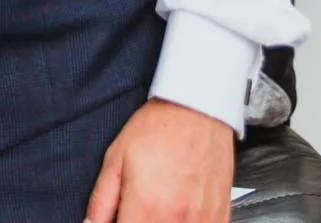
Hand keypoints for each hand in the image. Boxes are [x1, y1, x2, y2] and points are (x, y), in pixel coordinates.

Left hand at [85, 98, 232, 222]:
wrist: (196, 109)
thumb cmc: (159, 129)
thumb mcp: (115, 160)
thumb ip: (101, 202)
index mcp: (146, 208)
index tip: (117, 218)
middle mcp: (176, 219)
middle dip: (138, 222)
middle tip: (135, 210)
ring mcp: (202, 220)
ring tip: (157, 208)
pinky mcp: (220, 216)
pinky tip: (179, 212)